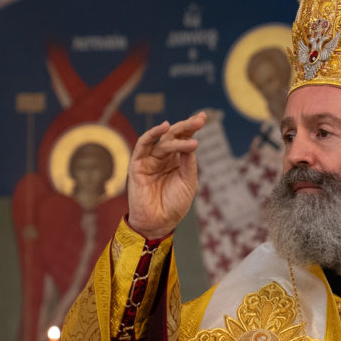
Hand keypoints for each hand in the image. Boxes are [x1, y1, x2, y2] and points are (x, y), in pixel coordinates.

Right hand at [126, 112, 206, 237]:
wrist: (159, 222)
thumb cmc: (175, 204)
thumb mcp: (188, 182)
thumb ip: (188, 162)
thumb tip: (190, 141)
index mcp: (176, 161)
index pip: (184, 140)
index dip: (192, 128)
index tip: (203, 117)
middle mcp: (163, 158)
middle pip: (174, 136)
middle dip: (187, 126)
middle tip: (200, 120)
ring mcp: (150, 160)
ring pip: (163, 141)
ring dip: (177, 135)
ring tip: (191, 128)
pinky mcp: (137, 165)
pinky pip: (143, 145)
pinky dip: (152, 134)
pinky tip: (163, 128)